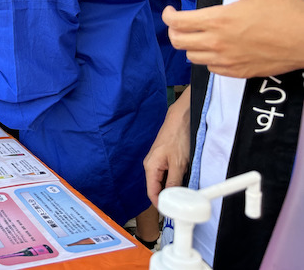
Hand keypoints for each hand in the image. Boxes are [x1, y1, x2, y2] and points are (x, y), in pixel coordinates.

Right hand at [143, 88, 190, 205]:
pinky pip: (166, 174)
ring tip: (183, 194)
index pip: (151, 192)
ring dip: (171, 188)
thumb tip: (171, 199)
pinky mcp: (164, 158)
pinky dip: (174, 180)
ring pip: (162, 181)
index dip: (160, 204)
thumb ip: (174, 182)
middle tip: (179, 206)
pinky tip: (183, 181)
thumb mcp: (178, 163)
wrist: (180, 119)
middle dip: (167, 197)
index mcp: (150, 167)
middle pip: (156, 188)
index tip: (170, 213)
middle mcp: (151, 165)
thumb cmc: (177, 136)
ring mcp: (157, 161)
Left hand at [165, 0, 303, 77]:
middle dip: (173, 31)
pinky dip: (206, 58)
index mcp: (218, 20)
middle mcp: (217, 43)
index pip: (177, 22)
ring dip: (189, 44)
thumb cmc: (284, 11)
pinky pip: (210, 68)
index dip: (167, 16)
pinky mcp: (237, 72)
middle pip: (178, 42)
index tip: (170, 10)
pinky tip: (215, 48)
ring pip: (192, 57)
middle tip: (179, 23)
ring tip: (197, 34)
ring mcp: (226, 60)